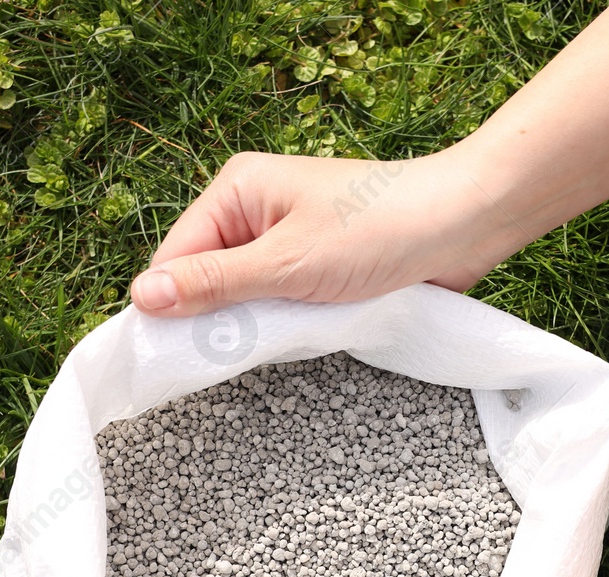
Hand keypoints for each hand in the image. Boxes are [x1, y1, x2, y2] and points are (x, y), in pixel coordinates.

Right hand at [127, 150, 518, 316]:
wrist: (465, 224)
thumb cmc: (380, 230)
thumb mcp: (288, 264)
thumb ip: (215, 284)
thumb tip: (143, 296)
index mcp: (238, 189)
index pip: (176, 256)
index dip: (172, 306)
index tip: (174, 355)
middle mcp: (257, 208)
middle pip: (208, 279)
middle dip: (221, 318)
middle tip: (239, 350)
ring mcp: (290, 237)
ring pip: (248, 296)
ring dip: (260, 323)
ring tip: (283, 336)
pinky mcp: (320, 264)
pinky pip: (284, 301)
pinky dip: (290, 322)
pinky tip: (306, 333)